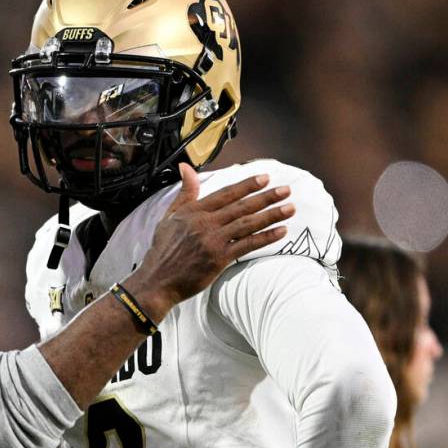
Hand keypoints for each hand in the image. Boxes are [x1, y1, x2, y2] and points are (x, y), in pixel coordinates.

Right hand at [127, 163, 293, 316]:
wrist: (157, 280)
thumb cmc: (162, 250)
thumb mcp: (168, 217)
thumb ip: (184, 193)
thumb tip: (185, 167)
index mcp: (193, 211)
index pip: (225, 194)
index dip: (247, 185)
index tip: (265, 178)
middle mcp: (205, 223)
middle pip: (241, 207)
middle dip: (266, 197)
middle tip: (286, 190)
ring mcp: (213, 241)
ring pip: (248, 224)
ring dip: (272, 215)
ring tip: (290, 208)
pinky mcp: (219, 259)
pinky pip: (247, 245)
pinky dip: (266, 237)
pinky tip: (281, 231)